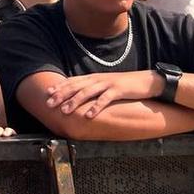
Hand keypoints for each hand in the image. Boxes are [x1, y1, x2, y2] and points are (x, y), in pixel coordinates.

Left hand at [44, 70, 159, 118]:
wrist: (146, 81)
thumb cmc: (124, 86)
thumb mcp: (106, 86)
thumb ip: (93, 89)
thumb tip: (79, 98)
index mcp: (94, 78)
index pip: (73, 81)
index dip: (60, 86)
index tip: (47, 93)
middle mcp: (98, 79)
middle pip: (76, 86)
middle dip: (61, 95)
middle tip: (49, 103)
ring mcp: (108, 84)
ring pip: (87, 92)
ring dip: (74, 101)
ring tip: (64, 110)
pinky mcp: (119, 90)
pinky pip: (105, 99)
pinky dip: (96, 107)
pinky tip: (89, 115)